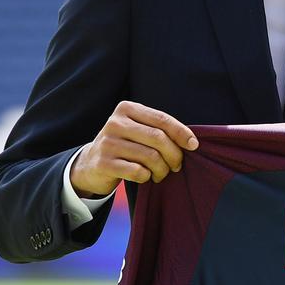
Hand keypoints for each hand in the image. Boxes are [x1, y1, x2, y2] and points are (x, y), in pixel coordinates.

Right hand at [70, 101, 198, 197]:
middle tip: (177, 165)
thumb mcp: (138, 129)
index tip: (193, 145)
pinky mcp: (104, 163)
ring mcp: (107, 143)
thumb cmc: (125, 145)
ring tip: (161, 174)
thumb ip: (159, 129)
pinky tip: (145, 176)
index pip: (162, 119)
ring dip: (162, 169)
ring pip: (150, 157)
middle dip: (174, 154)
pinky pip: (138, 171)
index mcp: (126, 109)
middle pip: (158, 138)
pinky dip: (147, 176)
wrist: (90, 164)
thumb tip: (191, 142)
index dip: (181, 132)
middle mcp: (115, 123)